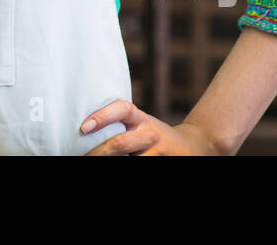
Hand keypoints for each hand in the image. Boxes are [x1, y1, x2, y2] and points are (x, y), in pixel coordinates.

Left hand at [80, 100, 221, 154]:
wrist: (193, 147)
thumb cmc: (154, 137)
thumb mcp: (141, 125)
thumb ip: (121, 126)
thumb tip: (85, 133)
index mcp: (140, 119)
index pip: (121, 109)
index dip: (102, 116)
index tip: (84, 127)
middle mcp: (149, 133)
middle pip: (120, 142)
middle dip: (98, 152)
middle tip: (84, 157)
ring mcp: (158, 151)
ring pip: (132, 160)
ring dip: (115, 161)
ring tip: (95, 159)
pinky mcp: (165, 164)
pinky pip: (143, 167)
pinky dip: (129, 166)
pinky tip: (119, 163)